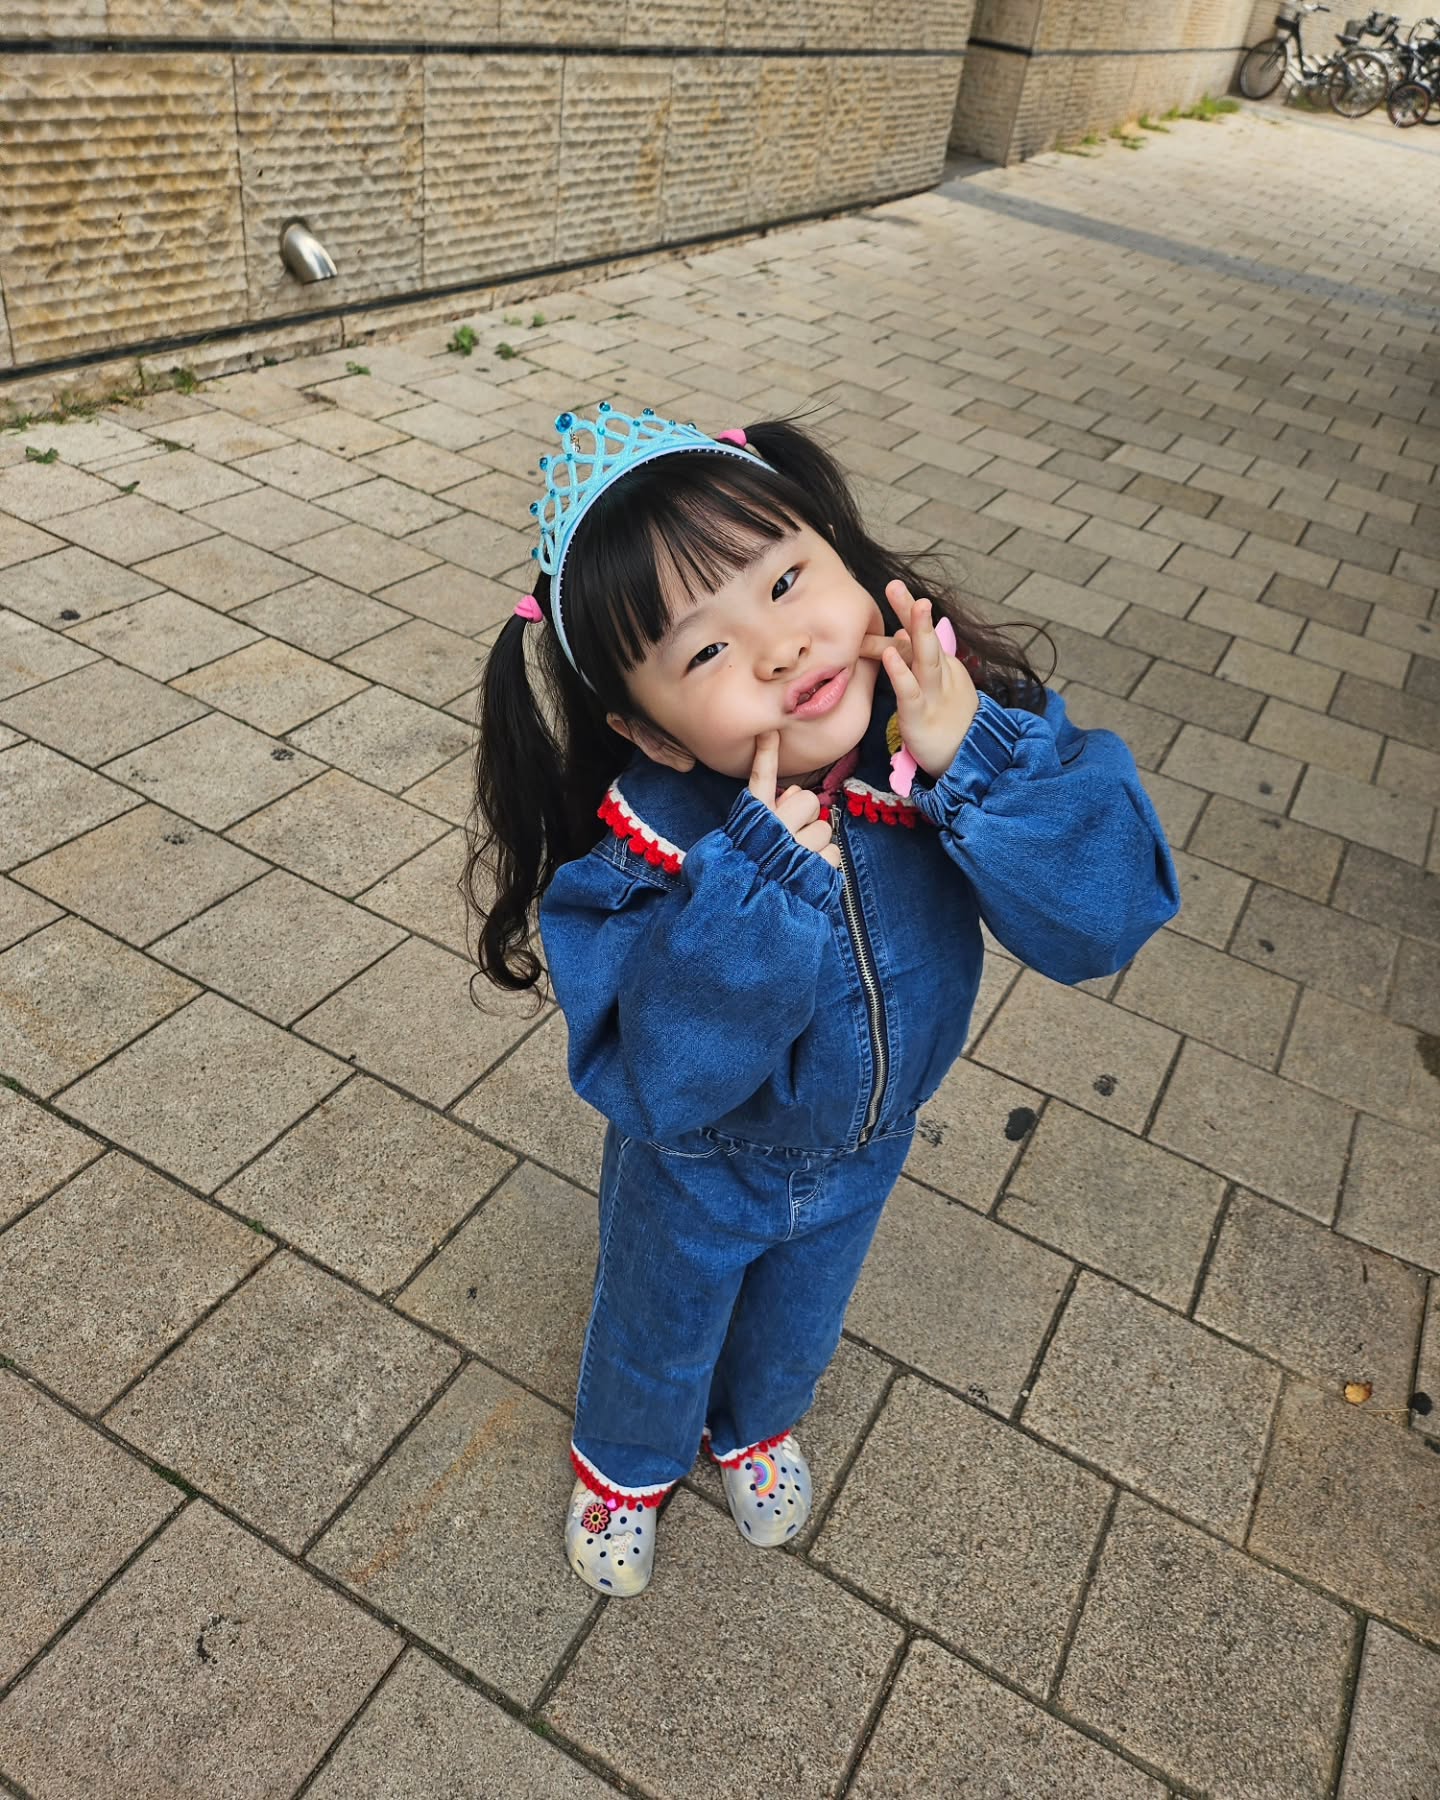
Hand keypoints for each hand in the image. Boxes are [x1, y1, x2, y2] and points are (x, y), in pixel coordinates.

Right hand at [748, 731, 841, 869]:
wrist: (746, 920)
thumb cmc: (745, 877)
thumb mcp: (742, 844)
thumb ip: (763, 815)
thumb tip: (788, 797)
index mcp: (749, 821)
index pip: (758, 780)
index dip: (766, 755)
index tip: (770, 731)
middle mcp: (772, 830)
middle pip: (806, 801)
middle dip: (804, 816)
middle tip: (792, 837)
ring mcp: (794, 848)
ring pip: (823, 829)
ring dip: (815, 845)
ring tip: (797, 863)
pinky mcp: (815, 867)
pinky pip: (832, 854)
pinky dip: (824, 866)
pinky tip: (807, 876)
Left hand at [860, 580, 978, 778]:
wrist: (967, 759)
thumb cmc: (946, 723)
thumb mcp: (934, 687)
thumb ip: (917, 661)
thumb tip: (901, 633)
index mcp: (941, 667)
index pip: (922, 635)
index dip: (909, 611)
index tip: (894, 588)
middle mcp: (940, 675)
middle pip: (926, 639)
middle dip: (913, 612)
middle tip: (896, 585)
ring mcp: (933, 694)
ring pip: (927, 659)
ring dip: (920, 632)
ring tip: (914, 606)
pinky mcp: (921, 716)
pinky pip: (910, 691)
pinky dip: (901, 672)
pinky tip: (891, 655)